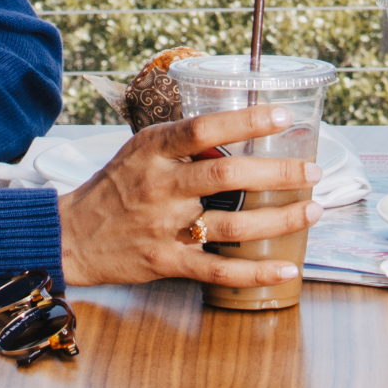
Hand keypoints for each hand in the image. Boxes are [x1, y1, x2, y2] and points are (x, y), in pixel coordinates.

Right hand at [57, 105, 323, 287]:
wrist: (74, 233)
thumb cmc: (117, 183)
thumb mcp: (143, 147)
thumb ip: (186, 140)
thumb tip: (240, 127)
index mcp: (155, 149)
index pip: (205, 128)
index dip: (246, 120)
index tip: (284, 115)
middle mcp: (161, 186)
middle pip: (226, 176)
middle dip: (277, 173)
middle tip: (313, 170)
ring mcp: (165, 227)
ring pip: (231, 225)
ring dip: (278, 220)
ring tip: (312, 210)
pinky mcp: (168, 262)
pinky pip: (218, 271)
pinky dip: (254, 272)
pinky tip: (285, 268)